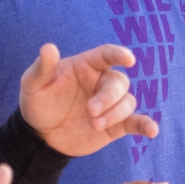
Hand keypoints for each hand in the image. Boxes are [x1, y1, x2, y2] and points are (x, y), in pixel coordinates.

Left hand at [19, 43, 158, 156]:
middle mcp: (101, 82)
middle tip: (91, 112)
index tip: (129, 59)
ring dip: (115, 113)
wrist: (40, 135)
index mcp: (86, 66)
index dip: (119, 54)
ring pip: (127, 102)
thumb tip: (49, 48)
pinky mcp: (115, 125)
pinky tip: (151, 131)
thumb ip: (42, 67)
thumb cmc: (38, 103)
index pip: (107, 55)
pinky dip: (145, 125)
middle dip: (108, 97)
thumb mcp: (33, 84)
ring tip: (95, 125)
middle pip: (119, 82)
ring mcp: (110, 104)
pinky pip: (135, 122)